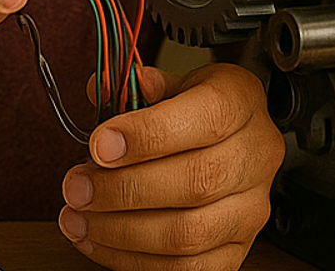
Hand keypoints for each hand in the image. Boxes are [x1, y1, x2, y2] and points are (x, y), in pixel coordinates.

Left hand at [58, 63, 284, 270]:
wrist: (232, 140)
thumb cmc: (196, 110)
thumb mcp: (170, 82)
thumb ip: (135, 87)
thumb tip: (101, 89)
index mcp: (241, 101)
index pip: (208, 118)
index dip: (148, 135)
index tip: (99, 145)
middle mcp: (256, 155)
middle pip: (196, 182)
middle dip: (123, 190)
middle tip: (77, 187)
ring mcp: (250, 208)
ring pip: (188, 234)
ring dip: (121, 231)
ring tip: (79, 218)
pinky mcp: (237, 248)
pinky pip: (187, 269)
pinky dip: (134, 260)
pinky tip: (100, 241)